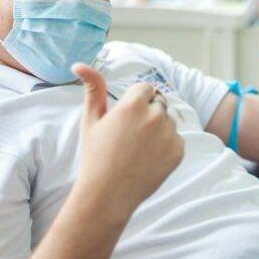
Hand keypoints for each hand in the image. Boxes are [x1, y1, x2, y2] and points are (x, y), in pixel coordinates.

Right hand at [71, 63, 183, 212]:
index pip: (145, 88)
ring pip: (168, 122)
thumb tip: (80, 64)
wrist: (107, 194)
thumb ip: (92, 89)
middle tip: (129, 137)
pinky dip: (166, 147)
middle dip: (147, 114)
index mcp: (134, 103)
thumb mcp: (91, 120)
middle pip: (158, 104)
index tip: (125, 120)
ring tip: (138, 150)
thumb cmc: (95, 156)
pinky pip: (176, 140)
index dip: (134, 103)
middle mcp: (155, 115)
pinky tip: (148, 160)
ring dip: (158, 130)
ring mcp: (169, 134)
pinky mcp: (178, 151)